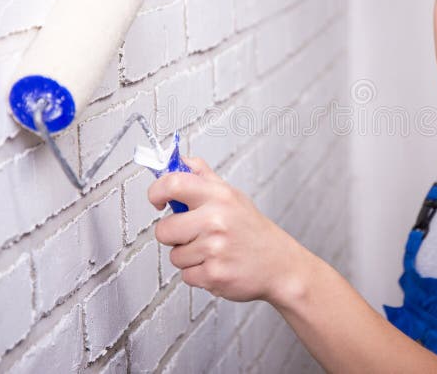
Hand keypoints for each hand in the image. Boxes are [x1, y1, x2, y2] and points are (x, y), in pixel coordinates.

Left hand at [148, 156, 308, 304]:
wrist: (280, 265)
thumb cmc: (253, 230)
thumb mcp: (232, 196)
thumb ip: (203, 177)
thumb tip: (179, 161)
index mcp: (219, 196)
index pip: (174, 184)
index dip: (156, 192)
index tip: (157, 200)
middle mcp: (216, 220)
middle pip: (164, 229)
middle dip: (173, 235)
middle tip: (194, 234)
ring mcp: (214, 249)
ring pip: (174, 256)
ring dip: (189, 257)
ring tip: (212, 251)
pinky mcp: (213, 275)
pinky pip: (185, 275)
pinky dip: (198, 274)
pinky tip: (217, 265)